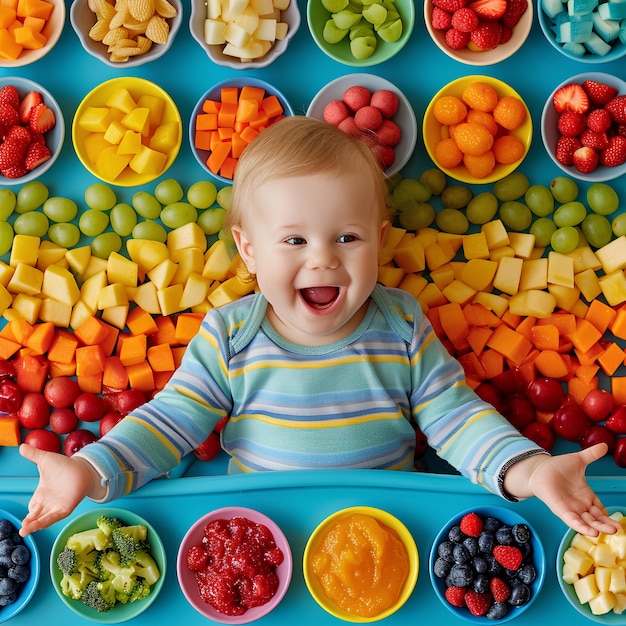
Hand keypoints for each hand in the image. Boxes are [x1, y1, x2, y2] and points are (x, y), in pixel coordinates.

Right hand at [18, 444, 100, 535]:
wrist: (82, 468)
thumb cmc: (64, 466)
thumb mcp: (45, 460)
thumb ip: (33, 454)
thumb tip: (21, 446)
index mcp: (41, 495)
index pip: (32, 508)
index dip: (28, 514)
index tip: (23, 520)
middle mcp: (48, 503)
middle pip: (36, 517)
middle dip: (29, 524)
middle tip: (22, 529)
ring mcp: (57, 506)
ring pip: (44, 519)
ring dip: (36, 525)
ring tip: (25, 530)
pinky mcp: (66, 507)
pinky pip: (55, 517)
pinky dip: (47, 521)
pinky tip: (39, 525)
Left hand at [505, 443, 620, 536]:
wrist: (539, 468)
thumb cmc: (557, 466)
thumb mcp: (578, 460)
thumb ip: (591, 454)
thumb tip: (604, 445)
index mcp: (586, 495)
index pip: (600, 508)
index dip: (607, 515)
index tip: (618, 521)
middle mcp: (579, 505)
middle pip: (596, 518)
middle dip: (607, 524)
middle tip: (618, 529)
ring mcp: (570, 508)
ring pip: (587, 521)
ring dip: (598, 527)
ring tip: (610, 531)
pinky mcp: (560, 509)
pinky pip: (572, 521)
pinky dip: (581, 526)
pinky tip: (592, 532)